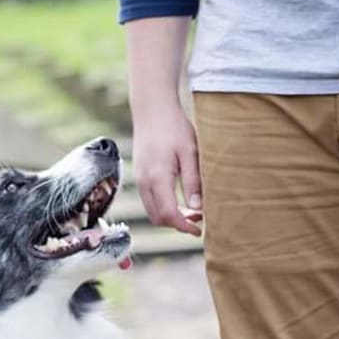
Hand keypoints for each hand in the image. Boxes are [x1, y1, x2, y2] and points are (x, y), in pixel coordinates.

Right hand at [133, 104, 203, 236]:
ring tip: (191, 210)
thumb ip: (193, 182)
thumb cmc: (174, 127)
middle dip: (177, 224)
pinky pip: (148, 201)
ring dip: (169, 217)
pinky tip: (177, 199)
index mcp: (158, 177)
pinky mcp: (139, 175)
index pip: (169, 214)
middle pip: (158, 218)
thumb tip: (197, 209)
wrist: (151, 109)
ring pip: (152, 211)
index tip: (199, 230)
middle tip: (199, 220)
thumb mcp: (190, 153)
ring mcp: (139, 179)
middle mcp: (144, 182)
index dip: (184, 226)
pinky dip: (162, 207)